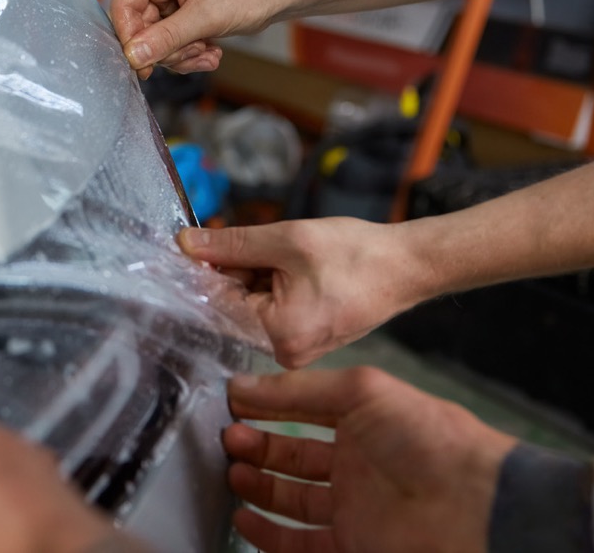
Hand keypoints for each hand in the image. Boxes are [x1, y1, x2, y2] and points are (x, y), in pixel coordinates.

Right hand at [110, 0, 290, 78]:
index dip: (130, 38)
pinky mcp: (180, 11)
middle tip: (193, 54)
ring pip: (155, 39)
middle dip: (167, 49)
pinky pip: (170, 41)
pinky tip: (210, 52)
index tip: (143, 65)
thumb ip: (166, 38)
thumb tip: (133, 56)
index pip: (124, 5)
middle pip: (139, 27)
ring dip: (180, 54)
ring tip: (207, 53)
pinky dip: (188, 52)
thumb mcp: (205, 17)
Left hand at [179, 219, 427, 367]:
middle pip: (233, 306)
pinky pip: (271, 309)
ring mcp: (295, 349)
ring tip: (287, 255)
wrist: (408, 265)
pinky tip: (294, 266)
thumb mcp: (288, 240)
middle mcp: (284, 353)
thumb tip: (185, 244)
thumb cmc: (356, 254)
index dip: (204, 271)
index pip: (217, 303)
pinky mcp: (304, 338)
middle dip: (235, 271)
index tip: (191, 247)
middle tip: (259, 245)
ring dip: (255, 275)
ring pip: (251, 305)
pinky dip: (272, 284)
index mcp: (278, 335)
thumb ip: (232, 244)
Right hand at [225, 368, 516, 552]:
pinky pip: (299, 543)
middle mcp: (355, 463)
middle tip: (226, 437)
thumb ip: (298, 389)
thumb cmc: (426, 438)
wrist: (474, 508)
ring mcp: (353, 508)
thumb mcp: (361, 391)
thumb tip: (242, 383)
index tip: (229, 400)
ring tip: (231, 470)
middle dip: (257, 444)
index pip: (301, 409)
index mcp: (363, 420)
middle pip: (292, 455)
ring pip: (291, 499)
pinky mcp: (351, 546)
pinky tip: (243, 516)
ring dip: (257, 485)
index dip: (266, 404)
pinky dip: (267, 534)